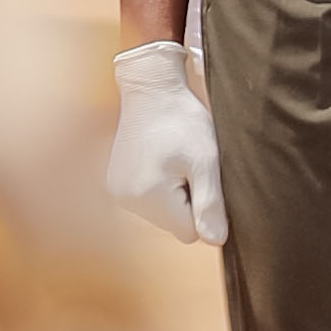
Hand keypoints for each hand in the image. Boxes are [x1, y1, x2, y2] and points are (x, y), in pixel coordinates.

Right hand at [108, 39, 228, 244]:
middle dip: (187, 201)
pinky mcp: (115, 183)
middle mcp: (127, 200)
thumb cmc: (183, 120)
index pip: (189, 233)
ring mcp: (117, 192)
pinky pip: (146, 200)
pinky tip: (161, 159)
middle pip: (173, 224)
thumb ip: (210, 203)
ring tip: (175, 159)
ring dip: (173, 194)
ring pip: (160, 214)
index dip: (203, 208)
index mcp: (149, 196)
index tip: (201, 176)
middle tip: (189, 164)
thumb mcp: (206, 160)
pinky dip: (158, 186)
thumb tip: (215, 241)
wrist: (152, 89)